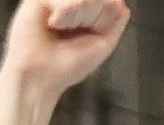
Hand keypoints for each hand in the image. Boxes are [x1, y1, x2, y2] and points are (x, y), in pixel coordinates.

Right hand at [0, 0, 132, 124]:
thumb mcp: (103, 44)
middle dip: (93, 19)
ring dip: (79, 18)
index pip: (112, 2)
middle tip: (75, 34)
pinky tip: (53, 25)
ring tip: (62, 30)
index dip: (105, 19)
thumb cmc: (68, 65)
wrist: (42, 77)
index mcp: (88, 11)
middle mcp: (72, 1)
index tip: (92, 35)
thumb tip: (122, 4)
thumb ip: (116, 22)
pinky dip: (64, 15)